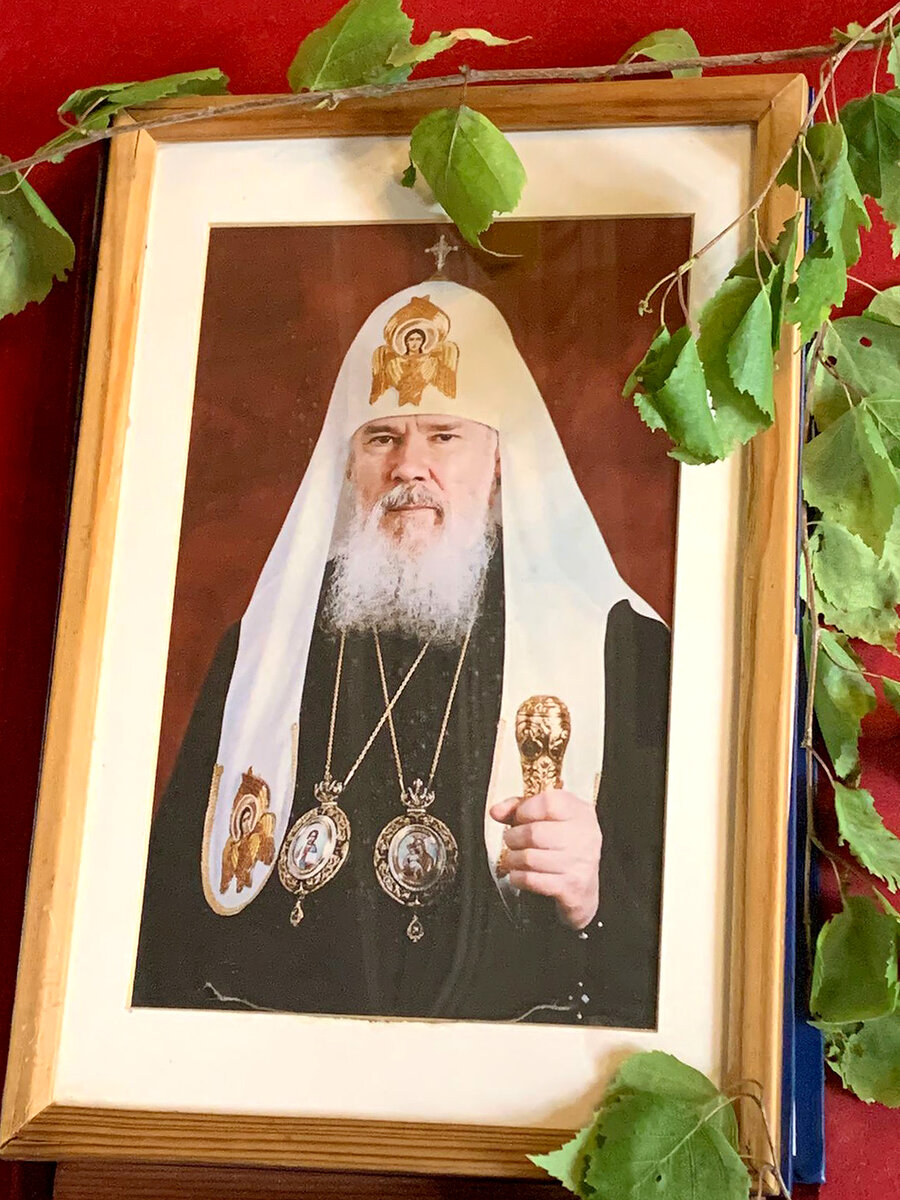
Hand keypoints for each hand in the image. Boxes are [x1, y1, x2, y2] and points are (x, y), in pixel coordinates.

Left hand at [489, 789, 601, 930]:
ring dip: (513, 859)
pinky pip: (531, 879)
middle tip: (512, 841)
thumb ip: (520, 808)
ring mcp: (579, 863)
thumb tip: (496, 811)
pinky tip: (520, 874)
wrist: (584, 889)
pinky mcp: (571, 887)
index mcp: (580, 813)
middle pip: (534, 832)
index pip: (549, 802)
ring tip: (515, 858)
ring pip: (529, 858)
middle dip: (513, 837)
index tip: (519, 818)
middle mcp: (584, 836)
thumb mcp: (548, 819)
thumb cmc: (563, 848)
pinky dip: (517, 877)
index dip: (525, 809)